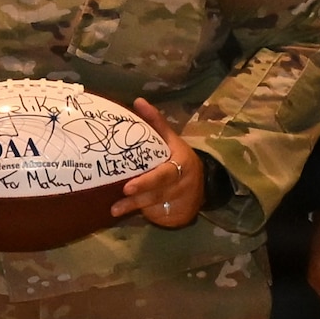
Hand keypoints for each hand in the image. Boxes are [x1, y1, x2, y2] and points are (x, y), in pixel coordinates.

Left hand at [113, 100, 205, 227]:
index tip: (128, 186)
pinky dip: (144, 214)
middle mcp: (182, 185)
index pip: (164, 175)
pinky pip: (158, 216)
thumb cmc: (180, 158)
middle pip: (158, 193)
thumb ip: (156, 122)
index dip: (146, 182)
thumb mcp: (172, 140)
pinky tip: (128, 213)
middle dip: (138, 198)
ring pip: (155, 207)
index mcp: (182, 164)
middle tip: (120, 198)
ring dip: (135, 207)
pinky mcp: (176, 217)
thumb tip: (138, 101)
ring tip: (115, 209)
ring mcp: (180, 203)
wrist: (204, 185)